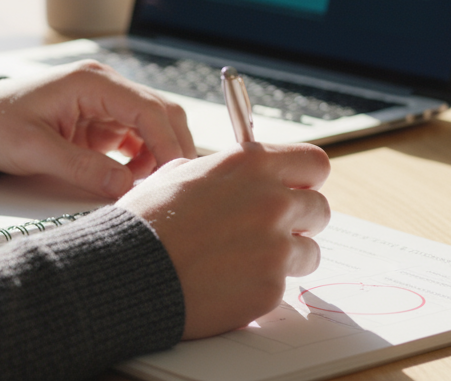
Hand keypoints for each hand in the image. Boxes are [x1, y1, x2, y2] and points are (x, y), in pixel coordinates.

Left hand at [0, 61, 196, 198]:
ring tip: (148, 187)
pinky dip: (144, 159)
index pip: (148, 107)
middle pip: (160, 113)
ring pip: (154, 126)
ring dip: (159, 155)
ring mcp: (105, 103)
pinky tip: (133, 179)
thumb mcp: (33, 150)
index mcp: (91, 82)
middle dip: (172, 148)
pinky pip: (137, 138)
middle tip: (174, 186)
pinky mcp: (101, 121)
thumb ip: (80, 168)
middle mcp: (105, 86)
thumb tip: (125, 188)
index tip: (175, 175)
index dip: (167, 142)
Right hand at [118, 143, 330, 338]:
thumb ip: (224, 172)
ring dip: (285, 256)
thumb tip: (239, 178)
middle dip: (299, 221)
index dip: (305, 178)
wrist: (130, 271)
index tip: (293, 189)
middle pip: (320, 209)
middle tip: (267, 231)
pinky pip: (283, 285)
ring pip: (309, 251)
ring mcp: (275, 246)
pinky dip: (261, 286)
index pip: (315, 163)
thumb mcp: (179, 173)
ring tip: (244, 260)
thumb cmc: (147, 221)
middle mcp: (271, 201)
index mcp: (251, 165)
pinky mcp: (271, 287)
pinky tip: (228, 282)